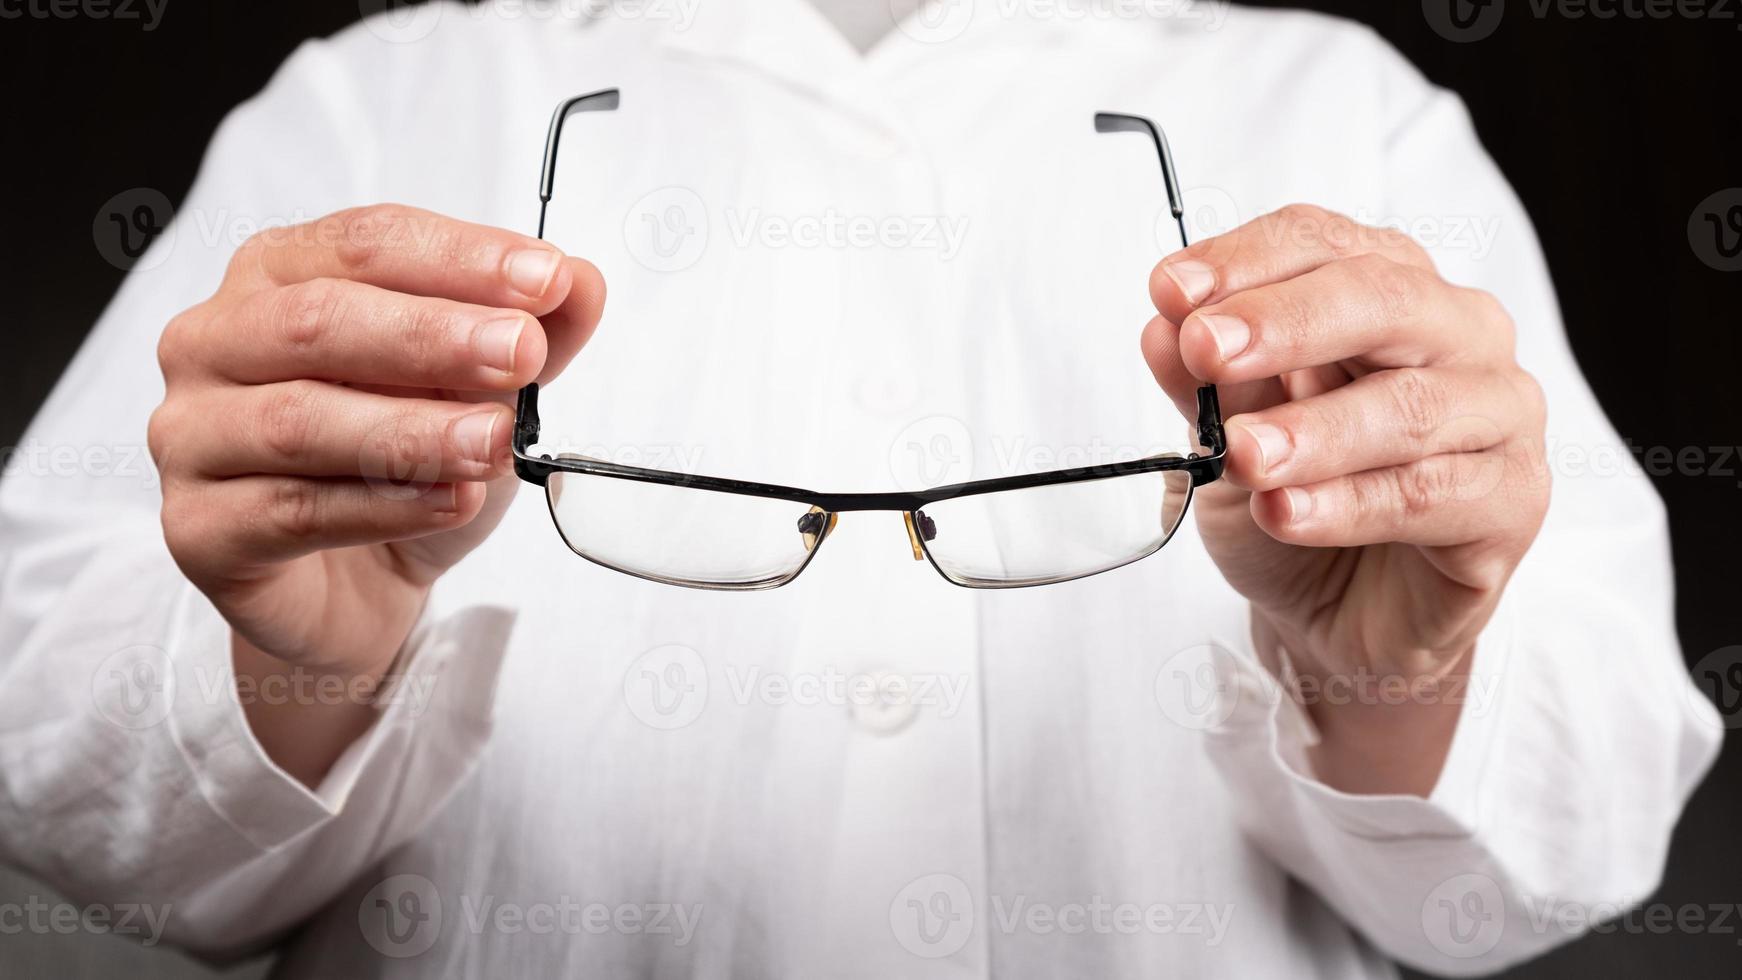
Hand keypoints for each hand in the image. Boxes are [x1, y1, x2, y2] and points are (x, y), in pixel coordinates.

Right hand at [149, 205, 603, 779]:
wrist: (357, 585)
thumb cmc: (405, 464)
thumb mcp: (484, 390)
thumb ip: (532, 333)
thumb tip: (580, 285)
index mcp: (278, 276)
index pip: (365, 243)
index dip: (459, 258)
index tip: (545, 278)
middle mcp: (215, 342)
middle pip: (317, 322)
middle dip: (432, 337)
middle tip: (521, 353)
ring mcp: (191, 435)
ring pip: (299, 421)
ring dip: (412, 429)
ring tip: (494, 440)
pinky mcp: (197, 529)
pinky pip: (292, 511)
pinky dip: (383, 506)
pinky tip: (450, 499)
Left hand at [1143, 205, 1549, 793]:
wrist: (1341, 618)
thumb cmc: (1299, 501)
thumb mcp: (1228, 438)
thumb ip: (1206, 384)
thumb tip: (1162, 328)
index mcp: (1389, 289)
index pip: (1324, 243)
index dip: (1247, 261)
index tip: (1171, 292)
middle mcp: (1458, 334)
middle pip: (1384, 301)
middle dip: (1286, 324)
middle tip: (1207, 349)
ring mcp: (1499, 414)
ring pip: (1411, 406)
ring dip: (1313, 431)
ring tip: (1241, 456)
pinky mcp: (1513, 501)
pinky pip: (1433, 494)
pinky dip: (1350, 504)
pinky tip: (1286, 512)